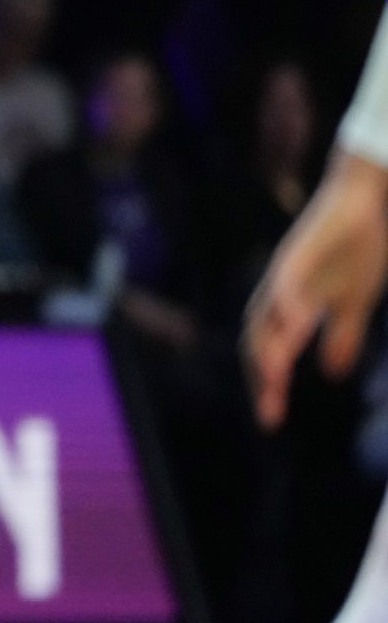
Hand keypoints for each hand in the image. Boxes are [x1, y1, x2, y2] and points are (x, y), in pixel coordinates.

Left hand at [244, 153, 387, 427]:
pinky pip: (287, 281)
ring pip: (267, 317)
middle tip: (268, 413)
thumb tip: (331, 372)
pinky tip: (290, 323)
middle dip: (261, 379)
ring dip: (267, 349)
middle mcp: (280, 294)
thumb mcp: (354, 302)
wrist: (363, 201)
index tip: (271, 421)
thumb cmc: (356, 249)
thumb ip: (341, 335)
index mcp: (293, 309)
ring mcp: (286, 274)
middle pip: (258, 341)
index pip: (271, 354)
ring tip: (270, 380)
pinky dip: (286, 303)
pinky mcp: (299, 252)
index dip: (268, 387)